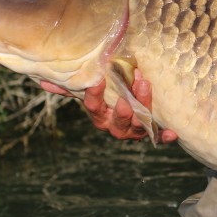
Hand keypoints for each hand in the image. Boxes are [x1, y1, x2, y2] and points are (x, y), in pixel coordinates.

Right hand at [40, 70, 177, 143]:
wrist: (133, 116)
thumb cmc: (109, 102)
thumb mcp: (91, 95)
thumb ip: (70, 88)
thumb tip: (43, 80)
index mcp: (101, 116)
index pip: (94, 107)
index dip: (95, 96)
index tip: (99, 79)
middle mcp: (116, 126)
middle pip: (119, 120)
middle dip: (124, 109)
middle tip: (131, 94)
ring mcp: (134, 131)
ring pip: (138, 124)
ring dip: (144, 109)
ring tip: (147, 88)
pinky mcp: (151, 133)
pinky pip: (158, 137)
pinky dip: (165, 136)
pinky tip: (173, 133)